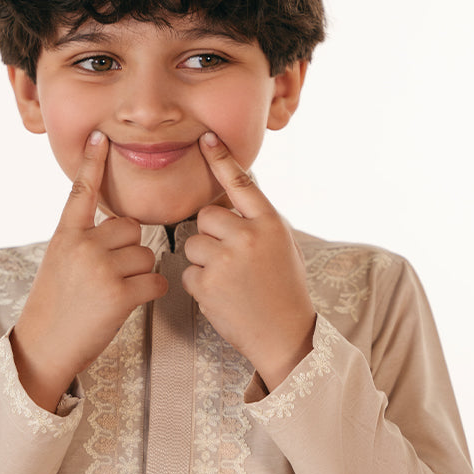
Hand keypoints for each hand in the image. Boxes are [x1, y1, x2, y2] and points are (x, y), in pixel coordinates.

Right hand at [11, 131, 167, 411]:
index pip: (81, 193)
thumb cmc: (53, 308)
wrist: (43, 345)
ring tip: (116, 293)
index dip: (92, 164)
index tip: (100, 137)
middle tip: (111, 275)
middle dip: (130, 250)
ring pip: (146, 254)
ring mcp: (101, 269)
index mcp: (66, 236)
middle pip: (131, 228)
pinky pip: (155, 281)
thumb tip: (119, 230)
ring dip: (141, 274)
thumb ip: (82, 242)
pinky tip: (133, 302)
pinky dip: (152, 292)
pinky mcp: (119, 295)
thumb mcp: (57, 264)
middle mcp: (83, 247)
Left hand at [182, 131, 315, 391]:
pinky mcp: (208, 284)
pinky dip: (199, 284)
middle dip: (211, 234)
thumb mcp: (282, 246)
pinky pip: (188, 272)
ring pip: (193, 243)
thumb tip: (233, 195)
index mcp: (270, 224)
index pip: (242, 183)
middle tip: (231, 259)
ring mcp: (226, 260)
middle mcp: (248, 236)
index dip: (221, 160)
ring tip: (228, 280)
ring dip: (203, 259)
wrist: (285, 333)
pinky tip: (221, 295)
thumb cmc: (284, 289)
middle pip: (207, 216)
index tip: (206, 139)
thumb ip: (257, 221)